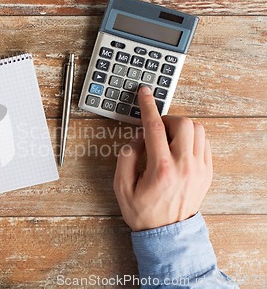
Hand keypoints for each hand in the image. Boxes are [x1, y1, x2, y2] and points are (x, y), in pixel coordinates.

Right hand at [113, 87, 212, 230]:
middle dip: (167, 119)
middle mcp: (184, 166)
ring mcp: (199, 169)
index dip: (148, 106)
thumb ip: (126, 157)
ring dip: (180, 128)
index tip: (145, 93)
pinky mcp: (207, 172)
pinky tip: (178, 148)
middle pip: (183, 123)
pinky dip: (191, 138)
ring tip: (167, 140)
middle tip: (155, 129)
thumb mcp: (121, 187)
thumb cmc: (144, 212)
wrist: (167, 234)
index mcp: (161, 169)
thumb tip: (137, 138)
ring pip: (198, 130)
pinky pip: (205, 143)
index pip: (155, 127)